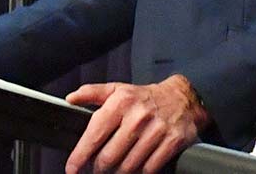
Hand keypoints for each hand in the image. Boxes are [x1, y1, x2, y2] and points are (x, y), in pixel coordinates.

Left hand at [64, 75, 210, 173]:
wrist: (184, 97)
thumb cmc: (146, 97)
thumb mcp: (119, 90)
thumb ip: (93, 92)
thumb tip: (71, 98)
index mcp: (121, 103)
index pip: (93, 137)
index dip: (79, 157)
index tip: (73, 168)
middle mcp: (139, 116)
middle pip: (109, 158)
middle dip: (99, 168)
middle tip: (98, 168)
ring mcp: (157, 130)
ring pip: (128, 167)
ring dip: (119, 172)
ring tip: (116, 168)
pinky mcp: (173, 141)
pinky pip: (149, 168)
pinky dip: (140, 172)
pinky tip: (136, 167)